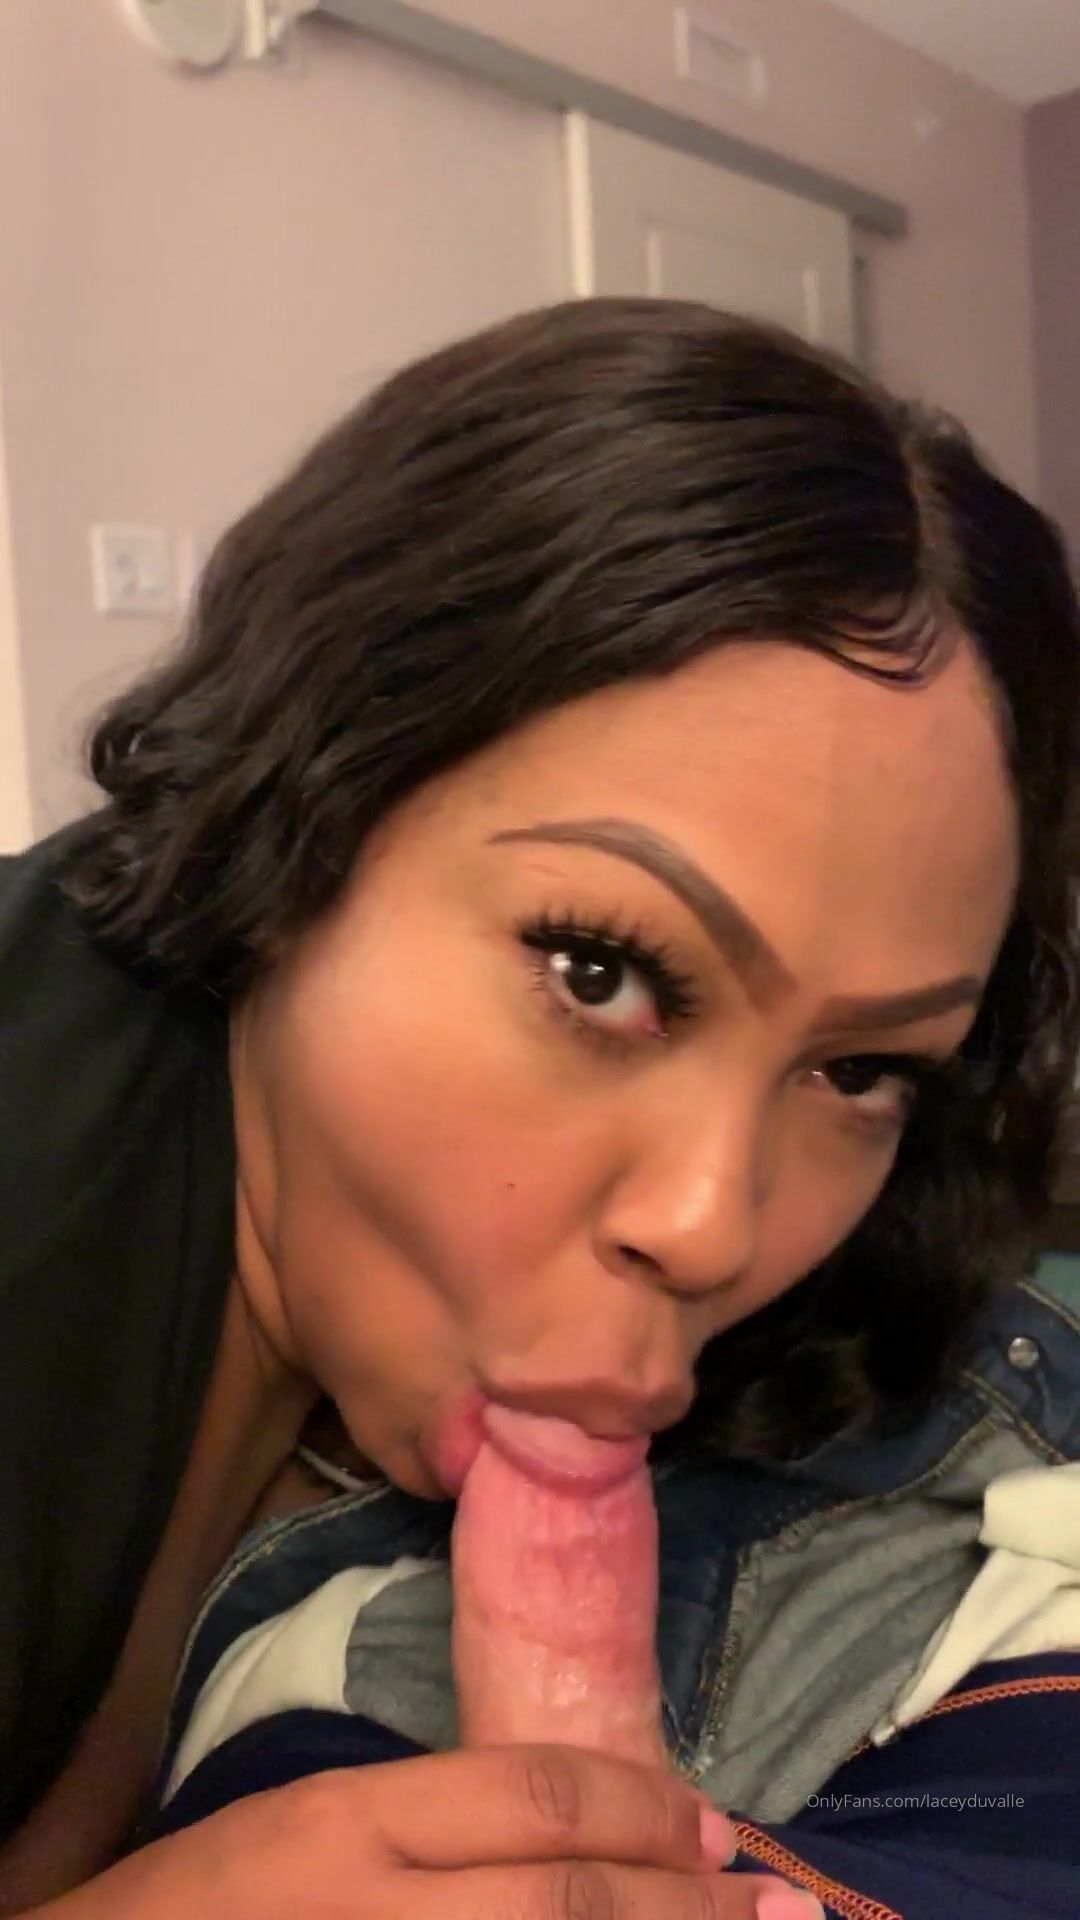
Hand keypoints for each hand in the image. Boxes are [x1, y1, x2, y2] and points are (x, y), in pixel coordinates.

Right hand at [37, 1746, 821, 1919]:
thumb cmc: (203, 1907)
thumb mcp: (307, 1826)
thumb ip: (431, 1822)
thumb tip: (580, 1824)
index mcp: (348, 1821)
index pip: (525, 1792)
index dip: (637, 1803)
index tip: (708, 1818)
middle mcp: (374, 1906)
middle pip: (564, 1898)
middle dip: (685, 1902)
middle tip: (774, 1903)